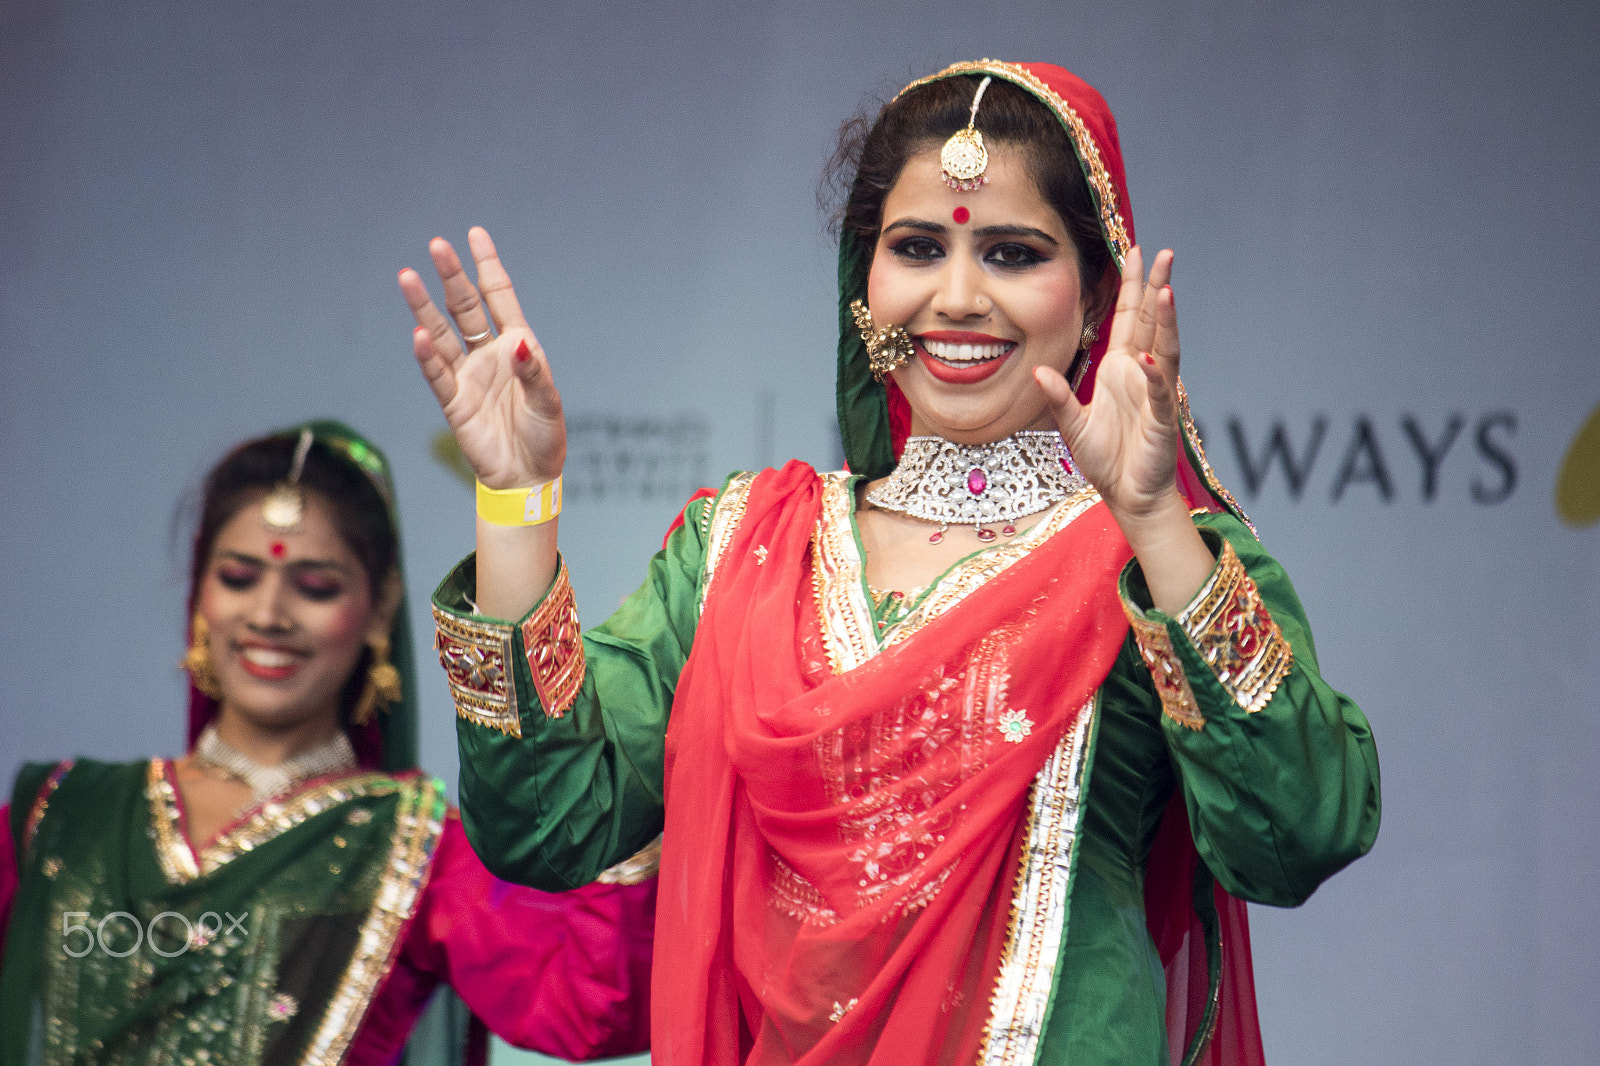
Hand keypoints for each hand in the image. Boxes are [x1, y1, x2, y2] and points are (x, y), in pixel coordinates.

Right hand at [398, 227, 565, 488]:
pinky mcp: (453, 402)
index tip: (475, 233)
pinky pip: (437, 375)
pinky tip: (417, 335)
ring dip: (425, 308)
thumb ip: (533, 373)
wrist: (527, 476)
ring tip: (407, 277)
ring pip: (442, 334)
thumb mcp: (547, 402)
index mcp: (518, 345)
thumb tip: (518, 345)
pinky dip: (427, 356)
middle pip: (465, 307)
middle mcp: (489, 354)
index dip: (487, 266)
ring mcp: (468, 376)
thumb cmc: (544, 435)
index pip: (498, 296)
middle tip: (437, 246)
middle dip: (452, 276)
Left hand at [1033, 246, 1185, 531]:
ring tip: (1167, 290)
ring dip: (1166, 321)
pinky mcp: (1161, 420)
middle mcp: (1141, 374)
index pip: (1129, 318)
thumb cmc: (1105, 461)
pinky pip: (1159, 393)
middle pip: (1152, 322)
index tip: (1137, 251)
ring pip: (1163, 349)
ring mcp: (1155, 394)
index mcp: (1120, 369)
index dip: (1133, 286)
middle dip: (1157, 287)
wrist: (1128, 495)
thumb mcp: (1071, 425)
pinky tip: (1151, 358)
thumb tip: (1039, 371)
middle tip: (1164, 254)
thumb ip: (1058, 397)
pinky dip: (1156, 376)